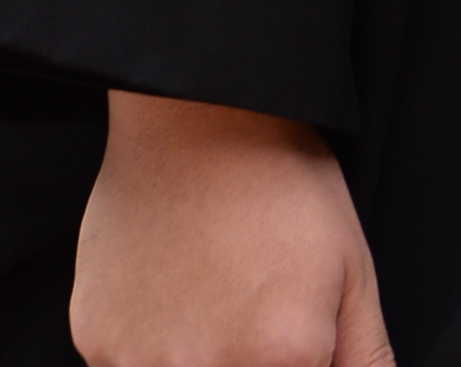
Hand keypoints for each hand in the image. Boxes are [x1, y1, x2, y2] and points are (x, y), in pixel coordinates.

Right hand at [70, 94, 393, 366]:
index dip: (296, 365)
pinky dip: (152, 348)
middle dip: (247, 363)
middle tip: (249, 314)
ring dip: (196, 359)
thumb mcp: (353, 271)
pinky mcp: (95, 340)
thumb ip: (365, 359)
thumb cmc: (281, 184)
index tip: (288, 345)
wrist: (198, 117)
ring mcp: (142, 359)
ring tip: (212, 303)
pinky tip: (173, 294)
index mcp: (284, 355)